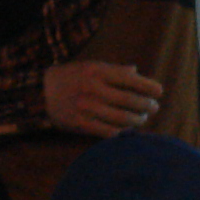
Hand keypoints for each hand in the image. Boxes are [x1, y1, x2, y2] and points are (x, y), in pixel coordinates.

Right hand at [44, 59, 162, 136]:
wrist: (40, 93)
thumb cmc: (70, 77)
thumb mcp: (90, 66)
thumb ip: (114, 70)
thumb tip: (136, 71)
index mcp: (97, 71)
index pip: (131, 79)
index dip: (149, 87)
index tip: (159, 92)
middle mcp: (93, 88)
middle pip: (130, 100)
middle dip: (147, 105)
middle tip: (154, 107)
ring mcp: (86, 107)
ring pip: (122, 118)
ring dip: (137, 120)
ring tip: (142, 119)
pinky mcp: (80, 124)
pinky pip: (108, 132)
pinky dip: (122, 132)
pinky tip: (127, 130)